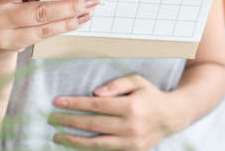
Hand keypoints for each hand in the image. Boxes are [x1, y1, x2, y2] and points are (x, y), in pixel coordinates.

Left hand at [49, 75, 189, 150]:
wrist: (172, 116)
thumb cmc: (151, 95)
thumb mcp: (137, 81)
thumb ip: (116, 85)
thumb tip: (95, 93)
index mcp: (130, 106)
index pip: (96, 105)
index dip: (74, 103)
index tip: (57, 101)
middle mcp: (130, 126)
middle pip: (92, 124)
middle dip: (69, 121)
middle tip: (51, 118)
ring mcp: (131, 142)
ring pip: (96, 143)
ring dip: (73, 140)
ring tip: (57, 135)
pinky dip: (88, 148)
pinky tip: (75, 143)